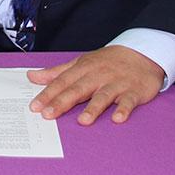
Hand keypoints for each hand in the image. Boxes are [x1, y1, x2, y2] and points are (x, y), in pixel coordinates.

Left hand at [27, 45, 164, 124]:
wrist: (142, 53)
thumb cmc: (107, 61)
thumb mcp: (81, 63)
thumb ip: (56, 72)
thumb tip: (32, 77)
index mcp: (83, 68)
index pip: (62, 82)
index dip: (48, 94)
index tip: (35, 106)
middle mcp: (98, 75)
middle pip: (78, 89)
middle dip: (63, 102)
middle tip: (48, 115)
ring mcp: (117, 83)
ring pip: (103, 96)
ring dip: (93, 108)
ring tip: (83, 121)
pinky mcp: (134, 91)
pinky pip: (129, 101)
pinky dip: (124, 109)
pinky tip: (118, 118)